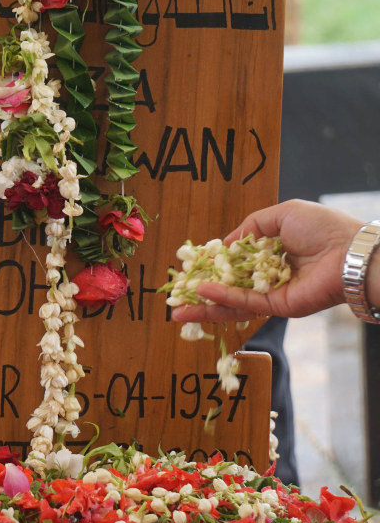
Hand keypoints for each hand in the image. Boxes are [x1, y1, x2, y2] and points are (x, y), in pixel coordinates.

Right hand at [171, 199, 362, 322]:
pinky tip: (202, 294)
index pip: (233, 262)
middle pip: (227, 287)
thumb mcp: (281, 213)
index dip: (210, 266)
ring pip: (231, 302)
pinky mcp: (277, 307)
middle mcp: (268, 275)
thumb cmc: (322, 227)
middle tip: (174, 297)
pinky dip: (222, 299)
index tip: (188, 268)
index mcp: (271, 251)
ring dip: (203, 305)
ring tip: (176, 309)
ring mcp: (271, 293)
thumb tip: (225, 246)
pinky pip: (244, 304)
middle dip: (199, 293)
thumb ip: (252, 227)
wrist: (347, 251)